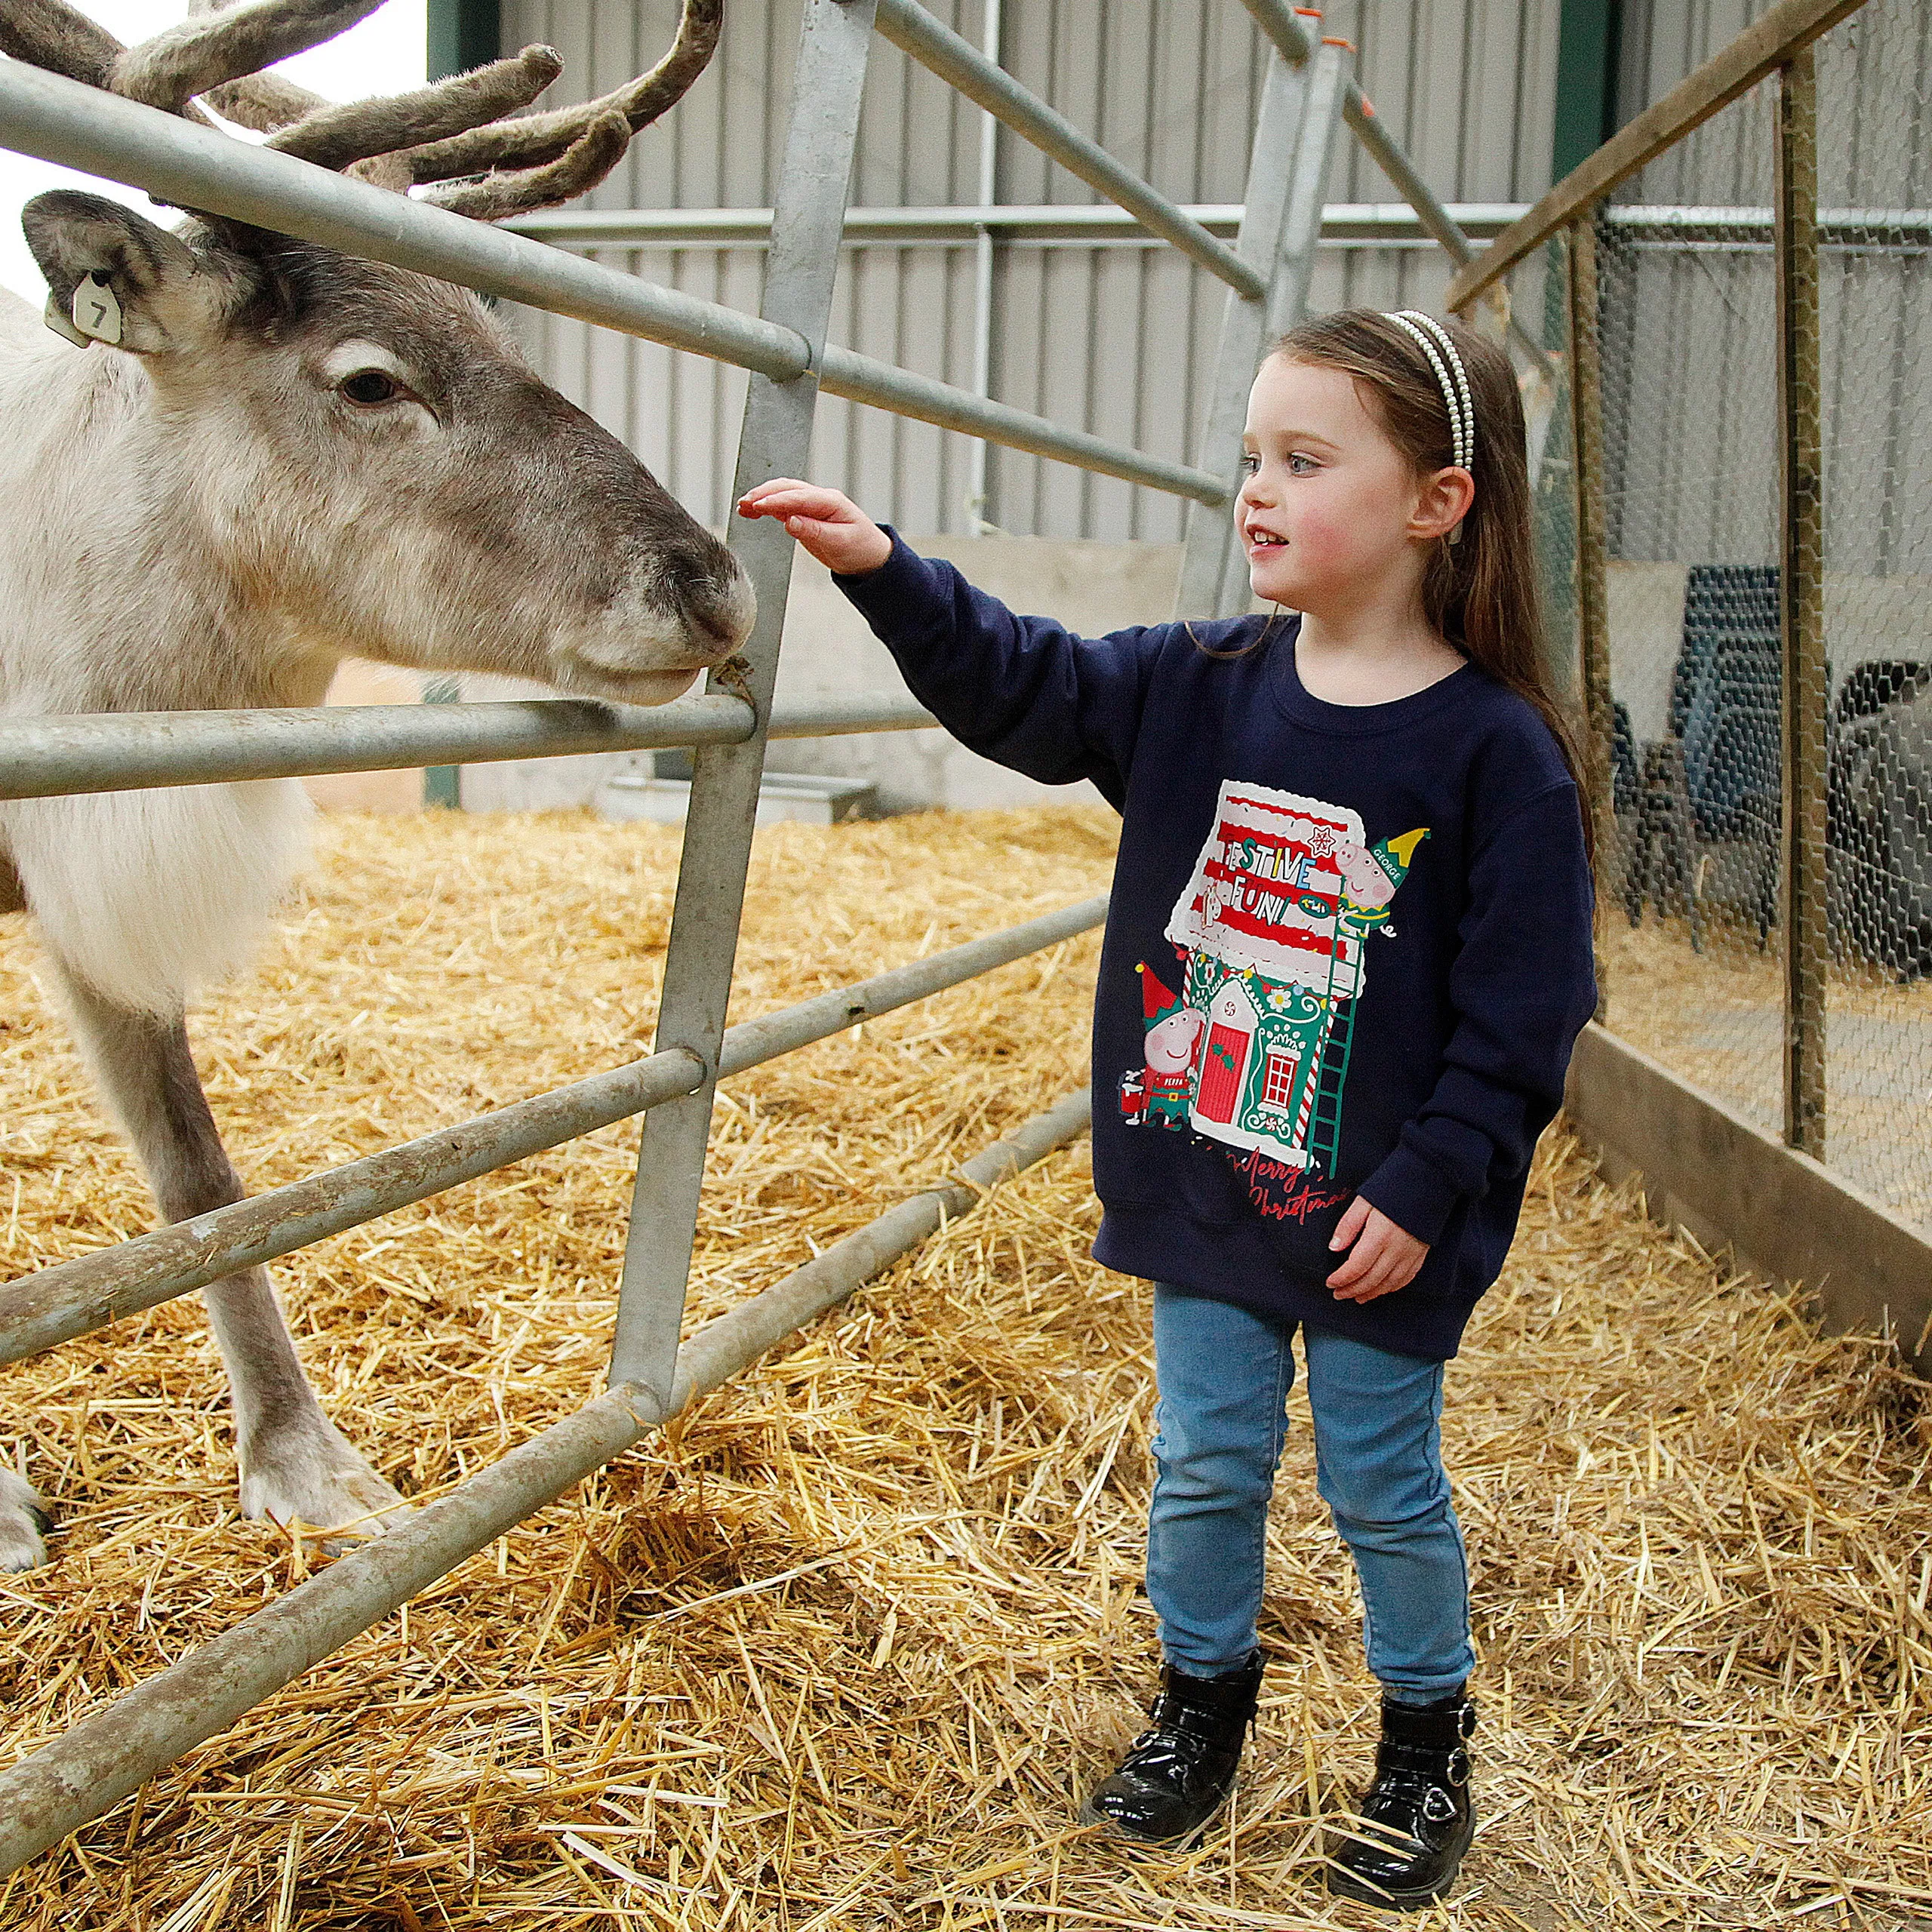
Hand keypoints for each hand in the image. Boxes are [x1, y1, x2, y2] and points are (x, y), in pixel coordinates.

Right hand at [737, 478, 891, 575]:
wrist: (869, 557)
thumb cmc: (860, 548)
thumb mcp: (840, 543)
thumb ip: (814, 531)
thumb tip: (790, 521)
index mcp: (831, 501)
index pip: (798, 496)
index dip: (776, 500)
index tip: (758, 505)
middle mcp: (820, 498)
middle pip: (787, 488)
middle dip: (764, 494)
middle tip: (744, 503)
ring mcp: (812, 504)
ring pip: (782, 493)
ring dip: (762, 497)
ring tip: (743, 506)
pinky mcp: (805, 513)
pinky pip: (782, 505)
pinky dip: (766, 506)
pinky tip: (752, 511)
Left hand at [1326, 1197, 1427, 1302]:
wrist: (1429, 1184)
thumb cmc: (1392, 1190)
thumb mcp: (1363, 1202)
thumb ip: (1348, 1226)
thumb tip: (1334, 1247)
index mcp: (1378, 1237)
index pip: (1356, 1267)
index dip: (1341, 1278)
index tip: (1330, 1283)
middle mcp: (1396, 1250)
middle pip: (1371, 1280)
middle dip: (1352, 1290)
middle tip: (1338, 1294)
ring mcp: (1410, 1255)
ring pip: (1388, 1284)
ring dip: (1370, 1293)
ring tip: (1356, 1297)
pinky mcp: (1420, 1255)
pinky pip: (1405, 1279)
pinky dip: (1390, 1288)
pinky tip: (1381, 1290)